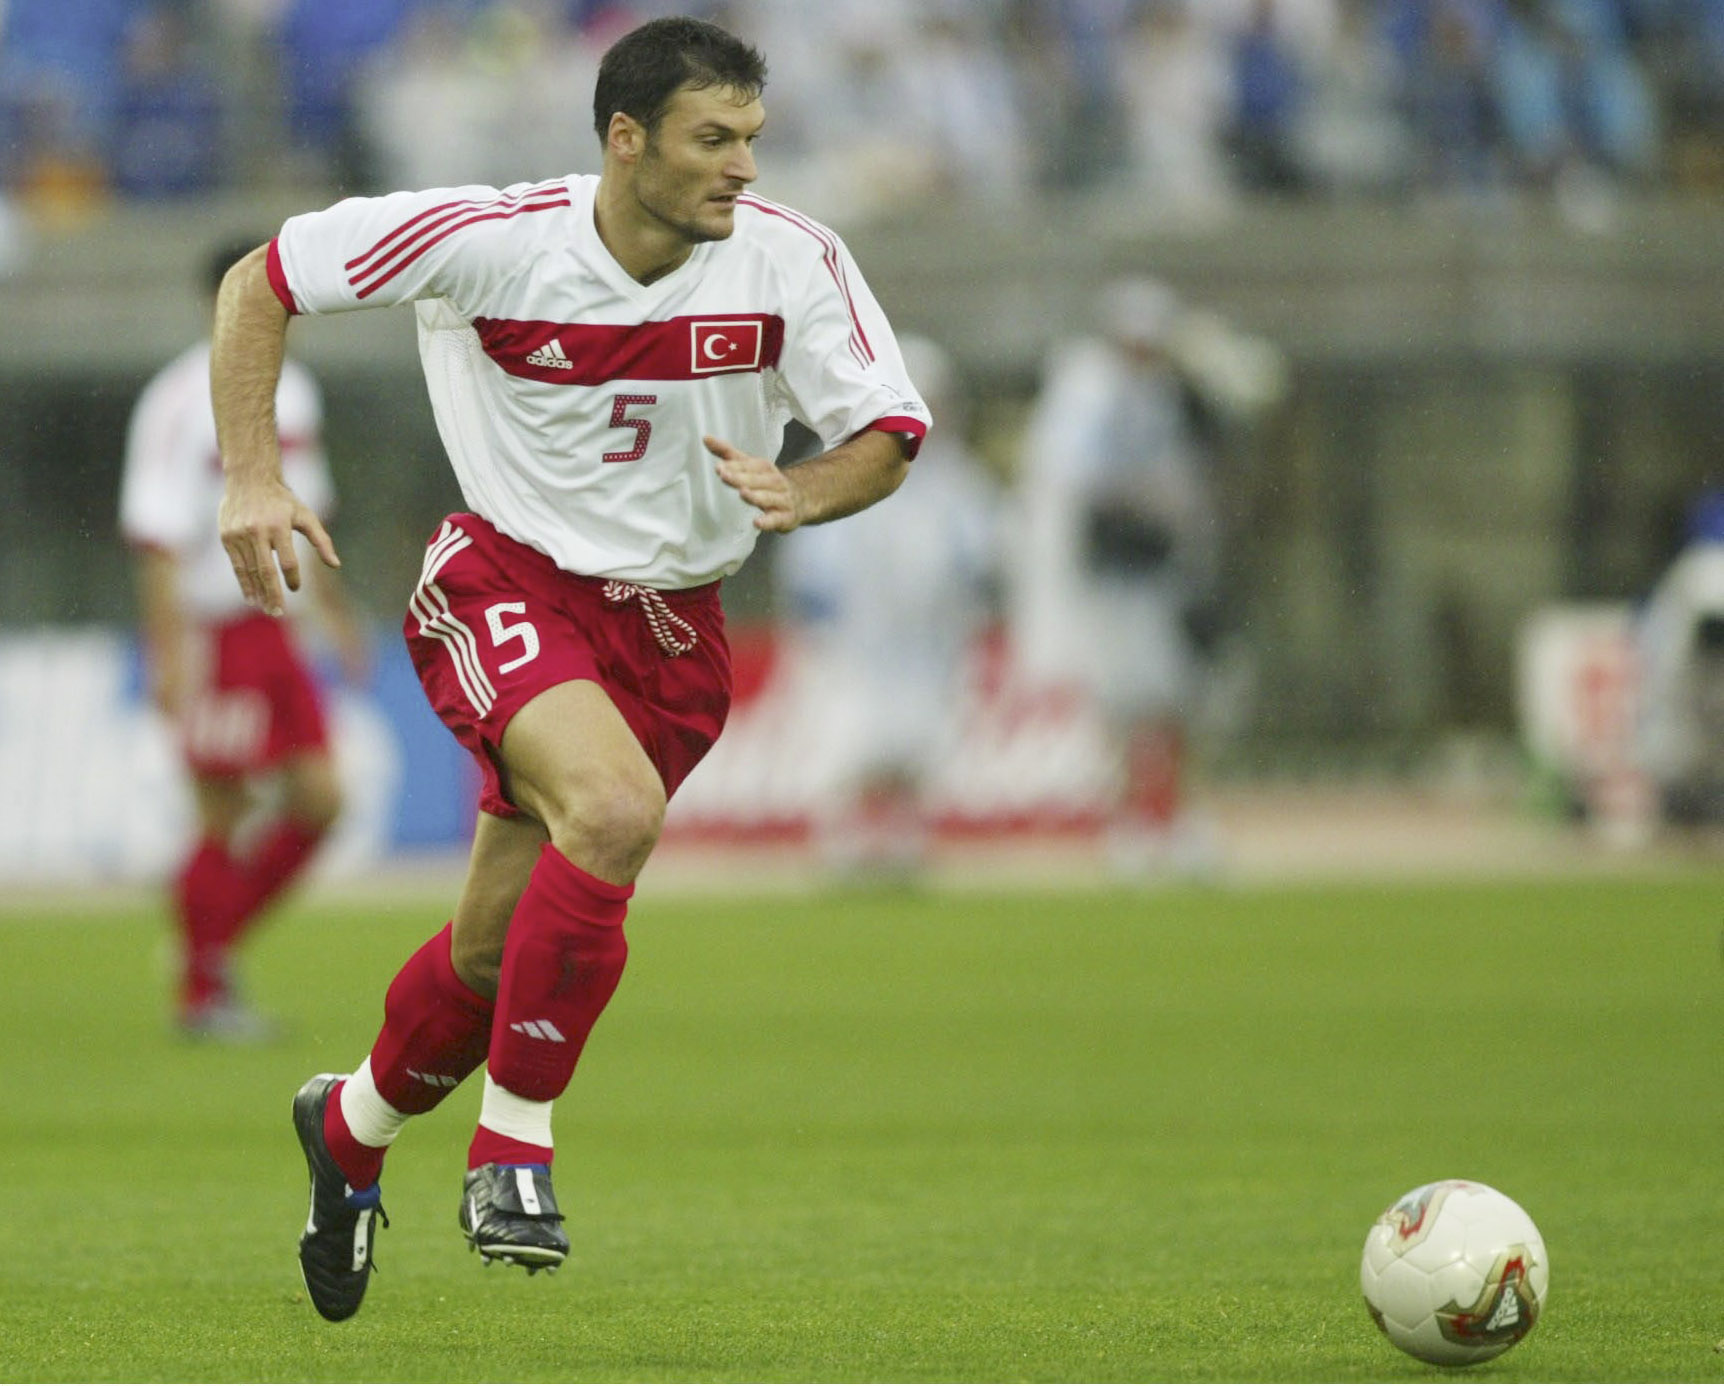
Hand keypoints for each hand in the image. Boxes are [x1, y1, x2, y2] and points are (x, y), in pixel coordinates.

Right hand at [218, 475, 339, 616]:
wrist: (249, 479)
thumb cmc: (282, 500)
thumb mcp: (305, 516)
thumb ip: (321, 541)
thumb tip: (336, 565)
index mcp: (279, 526)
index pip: (287, 561)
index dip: (292, 578)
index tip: (296, 588)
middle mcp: (257, 531)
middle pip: (265, 571)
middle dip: (272, 594)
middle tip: (278, 613)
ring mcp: (239, 535)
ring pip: (249, 571)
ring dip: (257, 592)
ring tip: (266, 608)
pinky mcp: (227, 537)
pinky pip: (236, 565)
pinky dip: (244, 582)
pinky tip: (251, 596)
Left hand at [708, 435, 800, 531]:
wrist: (801, 498)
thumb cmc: (769, 482)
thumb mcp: (750, 466)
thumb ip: (728, 454)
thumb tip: (706, 438)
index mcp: (764, 468)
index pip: (748, 465)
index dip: (734, 466)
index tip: (719, 466)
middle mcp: (774, 481)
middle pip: (757, 479)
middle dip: (741, 478)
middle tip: (724, 475)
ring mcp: (781, 499)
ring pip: (768, 497)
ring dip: (755, 495)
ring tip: (743, 493)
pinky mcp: (785, 517)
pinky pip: (777, 519)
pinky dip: (768, 521)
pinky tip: (758, 522)